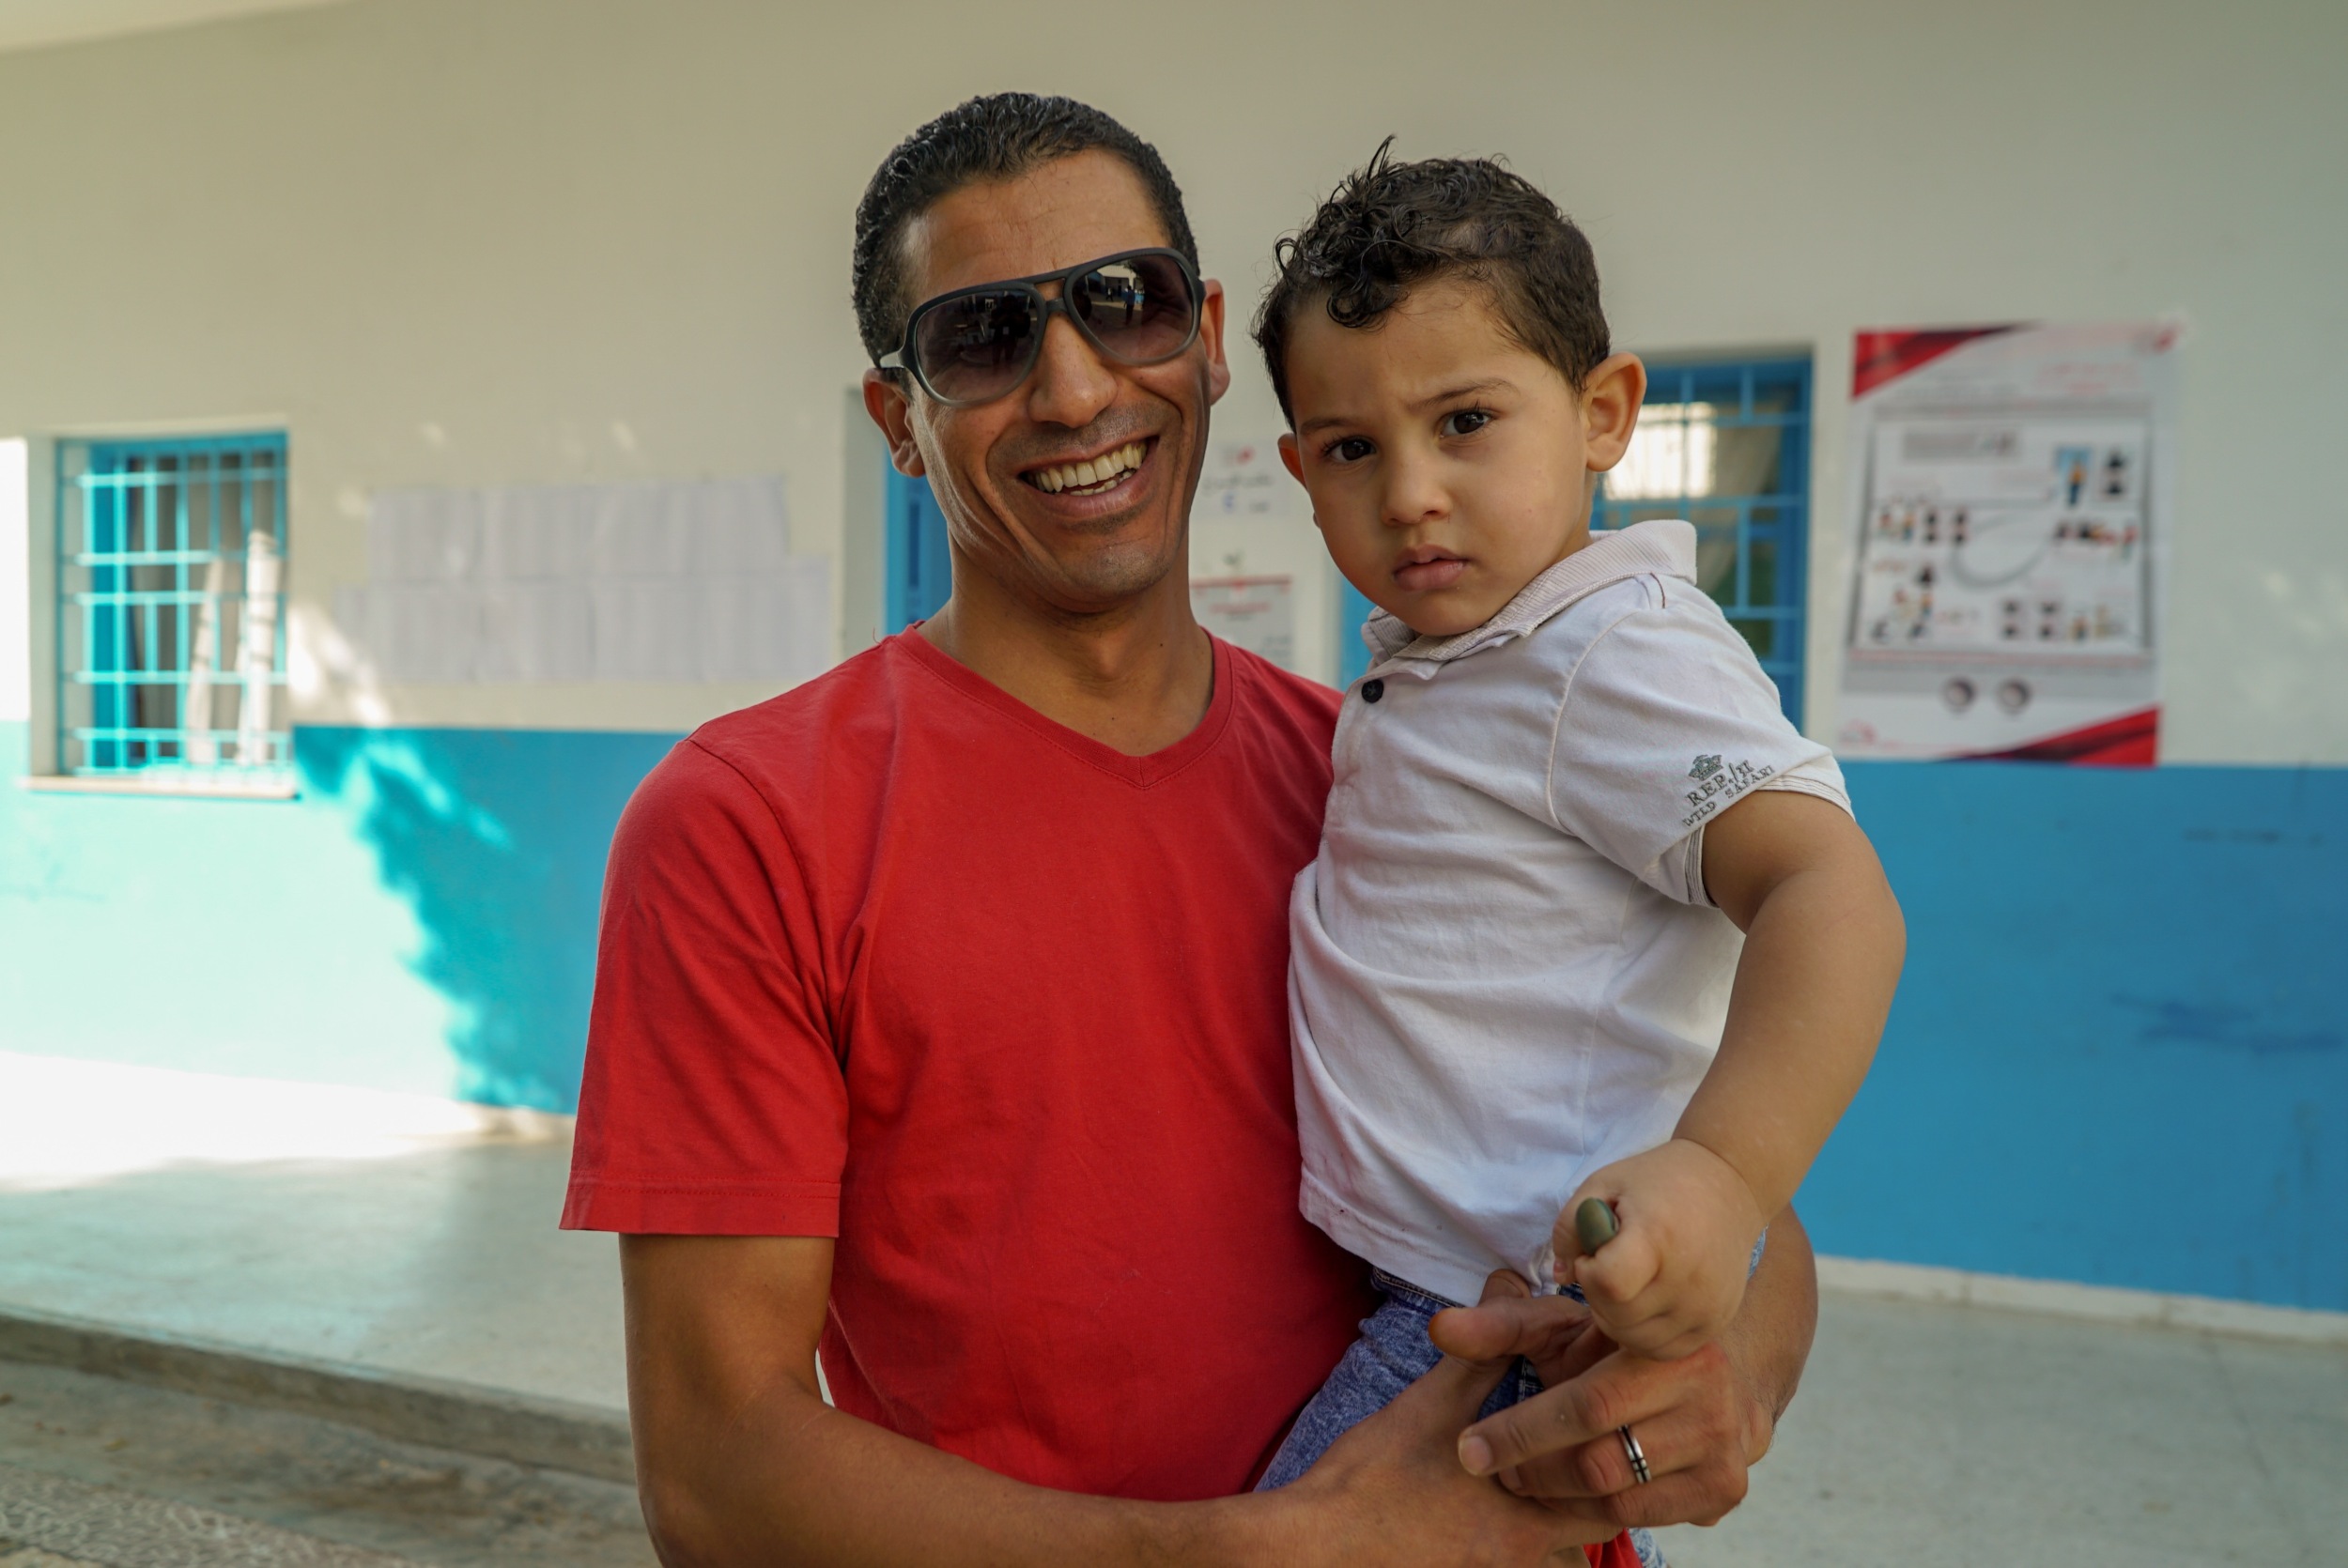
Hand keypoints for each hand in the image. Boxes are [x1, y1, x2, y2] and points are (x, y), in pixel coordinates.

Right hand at [1275, 1271, 1621, 1565]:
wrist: (1316, 1544)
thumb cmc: (1372, 1481)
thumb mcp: (1430, 1407)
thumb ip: (1482, 1349)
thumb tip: (1511, 1286)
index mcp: (1527, 1523)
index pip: (1608, 1497)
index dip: (1614, 1453)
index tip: (1610, 1418)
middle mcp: (1523, 1560)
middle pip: (1593, 1531)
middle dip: (1595, 1487)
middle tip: (1588, 1440)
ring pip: (1561, 1553)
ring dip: (1562, 1515)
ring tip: (1553, 1473)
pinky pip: (1525, 1561)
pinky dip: (1528, 1534)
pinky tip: (1507, 1504)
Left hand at [1429, 1272, 1777, 1533]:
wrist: (1716, 1373)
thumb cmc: (1617, 1346)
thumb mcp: (1562, 1326)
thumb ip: (1500, 1327)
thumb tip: (1441, 1330)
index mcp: (1664, 1343)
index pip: (1586, 1403)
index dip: (1520, 1430)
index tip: (1467, 1446)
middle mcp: (1706, 1394)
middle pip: (1599, 1459)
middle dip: (1531, 1469)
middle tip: (1489, 1467)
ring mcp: (1722, 1446)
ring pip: (1616, 1493)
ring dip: (1554, 1494)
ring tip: (1519, 1478)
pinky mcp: (1723, 1488)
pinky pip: (1640, 1515)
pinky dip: (1588, 1511)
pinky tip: (1561, 1493)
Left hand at [1556, 1140, 1764, 1359]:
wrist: (1728, 1185)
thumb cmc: (1657, 1181)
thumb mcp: (1603, 1184)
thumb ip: (1570, 1227)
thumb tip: (1561, 1276)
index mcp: (1659, 1238)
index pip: (1609, 1284)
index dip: (1590, 1271)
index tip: (1597, 1251)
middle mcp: (1689, 1281)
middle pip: (1618, 1318)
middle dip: (1598, 1295)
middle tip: (1611, 1265)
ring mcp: (1707, 1308)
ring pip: (1637, 1342)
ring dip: (1618, 1319)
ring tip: (1628, 1284)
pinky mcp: (1717, 1324)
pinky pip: (1665, 1351)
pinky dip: (1644, 1334)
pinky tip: (1646, 1303)